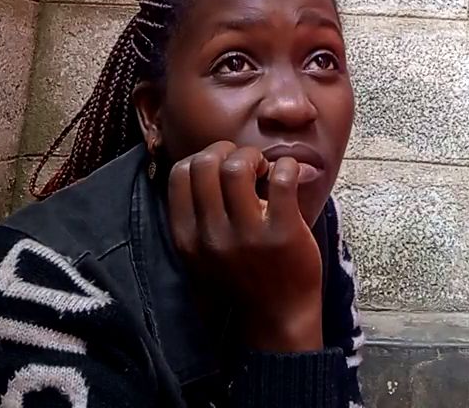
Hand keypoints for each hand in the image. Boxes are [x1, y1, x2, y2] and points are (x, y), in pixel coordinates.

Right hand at [167, 141, 323, 352]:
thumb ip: (197, 213)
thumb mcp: (204, 250)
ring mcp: (247, 236)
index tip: (221, 167)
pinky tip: (290, 175)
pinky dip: (287, 166)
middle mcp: (211, 237)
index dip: (202, 157)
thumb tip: (205, 159)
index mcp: (188, 238)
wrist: (278, 317)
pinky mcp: (283, 233)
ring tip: (265, 171)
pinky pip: (281, 177)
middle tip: (247, 164)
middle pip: (205, 163)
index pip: (179, 174)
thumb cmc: (242, 275)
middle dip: (228, 150)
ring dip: (254, 156)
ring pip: (237, 167)